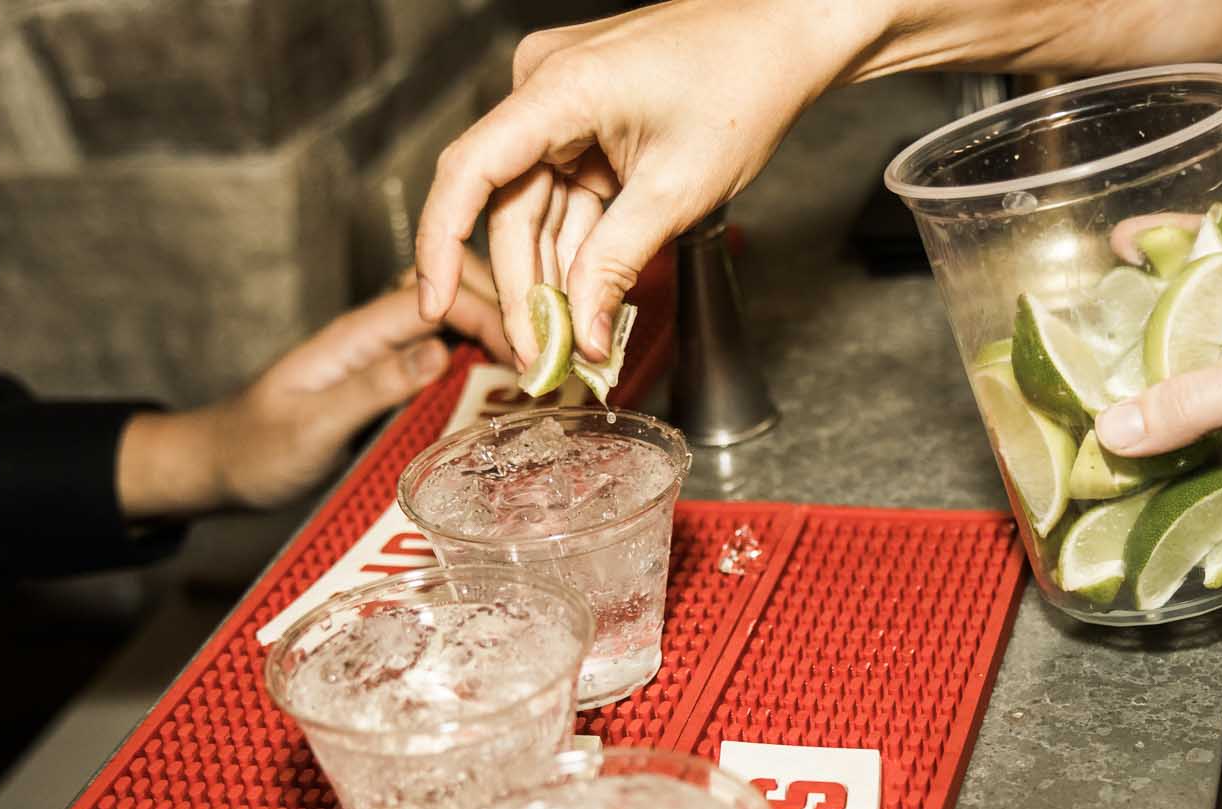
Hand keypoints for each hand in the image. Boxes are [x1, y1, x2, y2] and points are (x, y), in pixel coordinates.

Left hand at [118, 253, 507, 517]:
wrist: (217, 466)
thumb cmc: (253, 451)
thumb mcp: (311, 427)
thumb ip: (372, 388)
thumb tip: (439, 353)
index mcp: (354, 335)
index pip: (434, 300)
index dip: (488, 314)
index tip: (532, 349)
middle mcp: (372, 335)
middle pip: (450, 289)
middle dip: (504, 305)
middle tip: (552, 347)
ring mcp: (381, 354)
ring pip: (451, 314)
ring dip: (498, 325)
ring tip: (542, 357)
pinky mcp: (387, 378)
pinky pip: (444, 350)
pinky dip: (482, 354)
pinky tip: (509, 377)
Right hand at [413, 0, 870, 365]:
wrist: (786, 36)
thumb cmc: (744, 83)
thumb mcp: (676, 192)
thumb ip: (616, 265)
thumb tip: (581, 336)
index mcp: (557, 88)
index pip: (470, 172)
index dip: (441, 244)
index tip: (434, 301)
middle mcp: (545, 85)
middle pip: (510, 206)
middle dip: (526, 288)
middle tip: (540, 358)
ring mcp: (564, 99)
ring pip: (540, 207)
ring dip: (556, 277)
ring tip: (569, 345)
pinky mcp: (587, 116)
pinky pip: (567, 191)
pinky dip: (580, 246)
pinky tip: (586, 301)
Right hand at [1093, 228, 1221, 572]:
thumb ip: (1200, 397)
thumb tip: (1115, 428)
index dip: (1177, 238)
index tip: (1116, 243)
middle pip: (1212, 322)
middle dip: (1155, 328)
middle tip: (1090, 332)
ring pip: (1213, 391)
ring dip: (1165, 400)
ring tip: (1100, 398)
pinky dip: (1185, 453)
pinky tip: (1143, 459)